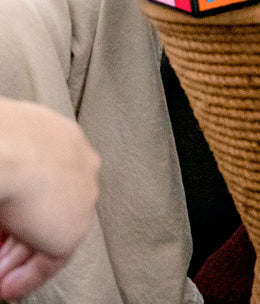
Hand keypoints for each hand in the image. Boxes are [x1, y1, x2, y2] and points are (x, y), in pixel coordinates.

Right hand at [0, 100, 99, 299]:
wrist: (10, 149)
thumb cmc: (3, 141)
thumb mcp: (10, 154)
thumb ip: (15, 170)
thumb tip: (9, 200)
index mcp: (65, 141)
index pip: (50, 180)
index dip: (25, 209)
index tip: (5, 229)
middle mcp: (81, 167)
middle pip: (52, 209)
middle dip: (20, 240)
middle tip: (0, 261)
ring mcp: (82, 197)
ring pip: (51, 234)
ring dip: (20, 261)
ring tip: (0, 278)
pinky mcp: (74, 228)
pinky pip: (53, 258)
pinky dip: (29, 277)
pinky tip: (7, 288)